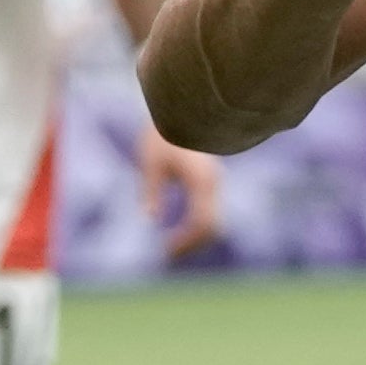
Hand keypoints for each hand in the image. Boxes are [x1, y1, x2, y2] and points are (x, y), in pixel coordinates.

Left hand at [134, 132, 229, 256]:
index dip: (187, 241)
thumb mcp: (151, 162)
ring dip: (195, 238)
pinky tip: (180, 231)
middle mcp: (213, 184)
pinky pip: (209, 213)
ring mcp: (214, 183)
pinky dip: (197, 227)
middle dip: (192, 244)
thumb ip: (151, 190)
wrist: (182, 109)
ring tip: (172, 247)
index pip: (202, 222)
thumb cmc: (163, 132)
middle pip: (212, 227)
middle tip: (168, 255)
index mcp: (202, 180)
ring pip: (214, 222)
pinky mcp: (210, 183)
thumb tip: (151, 219)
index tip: (166, 251)